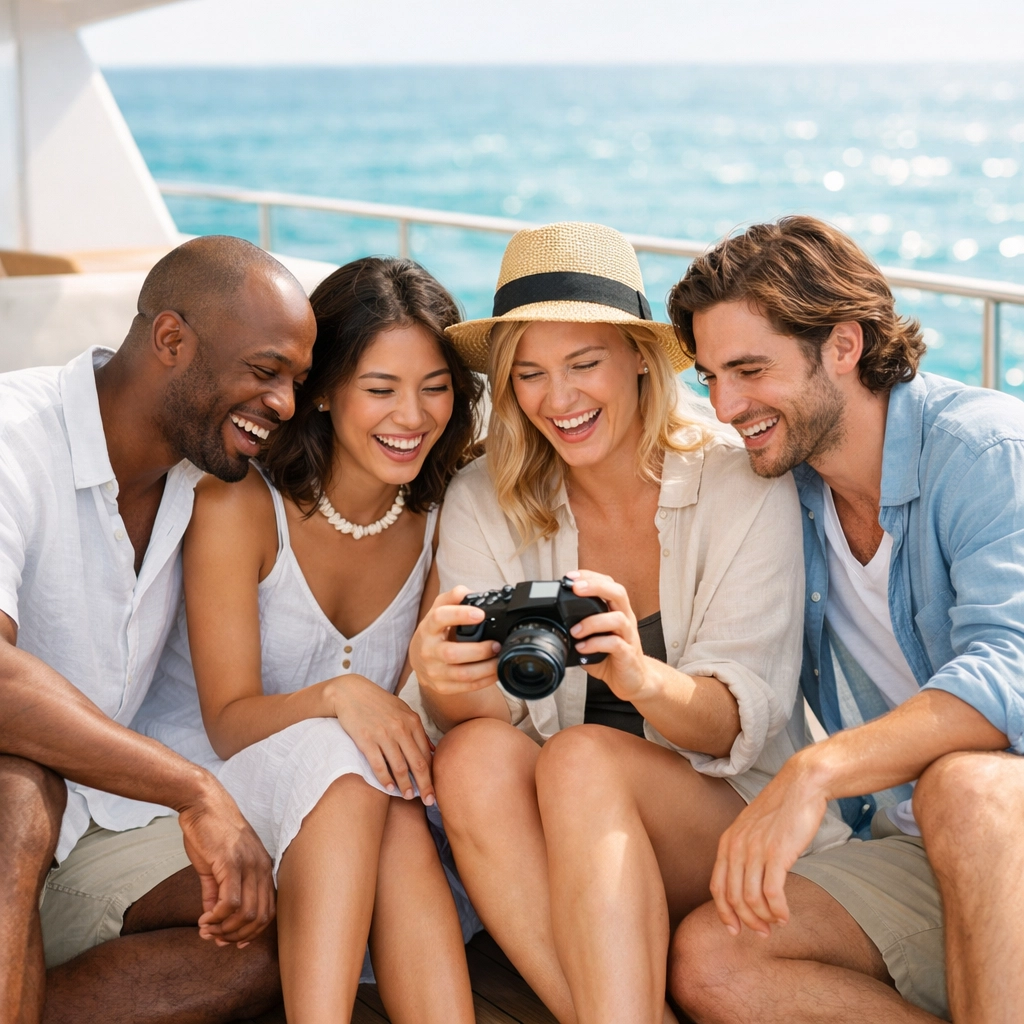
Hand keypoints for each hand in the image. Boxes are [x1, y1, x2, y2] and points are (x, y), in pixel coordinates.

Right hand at [177, 775, 274, 946]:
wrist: (203, 804)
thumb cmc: (211, 833)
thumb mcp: (218, 866)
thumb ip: (216, 894)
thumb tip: (212, 921)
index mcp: (263, 868)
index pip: (269, 911)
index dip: (252, 933)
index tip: (233, 942)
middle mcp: (262, 868)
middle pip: (260, 918)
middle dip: (237, 936)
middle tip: (215, 938)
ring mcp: (249, 865)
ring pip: (246, 914)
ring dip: (224, 930)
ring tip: (206, 930)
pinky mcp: (231, 863)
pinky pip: (229, 902)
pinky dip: (217, 918)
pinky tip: (204, 920)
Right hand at [325, 674, 436, 804]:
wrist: (351, 692)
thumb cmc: (379, 703)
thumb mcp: (402, 710)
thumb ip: (417, 730)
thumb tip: (432, 749)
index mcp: (412, 721)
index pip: (426, 754)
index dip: (432, 774)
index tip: (434, 789)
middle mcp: (400, 728)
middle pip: (417, 763)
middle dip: (425, 785)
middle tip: (430, 801)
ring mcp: (383, 734)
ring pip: (399, 767)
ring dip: (405, 785)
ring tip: (409, 797)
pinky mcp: (366, 740)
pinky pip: (378, 764)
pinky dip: (384, 779)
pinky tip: (389, 788)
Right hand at [409, 586, 500, 696]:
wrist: (419, 659)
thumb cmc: (434, 631)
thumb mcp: (438, 610)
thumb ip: (453, 597)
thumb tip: (469, 592)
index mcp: (428, 628)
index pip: (440, 618)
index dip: (460, 615)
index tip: (480, 614)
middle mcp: (428, 651)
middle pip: (452, 653)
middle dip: (479, 650)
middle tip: (496, 644)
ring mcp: (434, 671)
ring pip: (462, 674)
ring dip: (486, 668)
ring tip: (500, 658)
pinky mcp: (442, 687)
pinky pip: (467, 687)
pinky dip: (485, 680)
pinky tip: (495, 671)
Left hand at [564, 571, 648, 701]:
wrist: (634, 680)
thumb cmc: (612, 657)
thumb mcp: (593, 637)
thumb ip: (579, 628)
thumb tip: (555, 624)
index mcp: (617, 610)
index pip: (608, 583)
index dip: (591, 576)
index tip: (570, 576)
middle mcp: (625, 619)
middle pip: (618, 592)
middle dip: (596, 586)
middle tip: (575, 589)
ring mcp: (628, 636)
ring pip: (617, 618)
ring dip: (592, 622)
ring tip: (575, 631)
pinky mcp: (628, 654)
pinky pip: (615, 643)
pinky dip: (595, 644)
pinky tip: (582, 648)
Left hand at [709, 750, 829, 936]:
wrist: (801, 785)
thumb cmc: (780, 809)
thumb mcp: (752, 828)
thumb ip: (744, 851)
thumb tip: (746, 883)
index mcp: (727, 842)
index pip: (717, 887)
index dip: (724, 913)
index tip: (735, 930)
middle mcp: (737, 847)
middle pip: (733, 898)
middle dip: (747, 922)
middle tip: (762, 933)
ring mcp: (755, 850)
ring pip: (752, 900)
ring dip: (764, 919)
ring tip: (776, 924)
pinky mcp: (777, 853)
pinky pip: (772, 894)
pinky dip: (778, 911)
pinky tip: (786, 916)